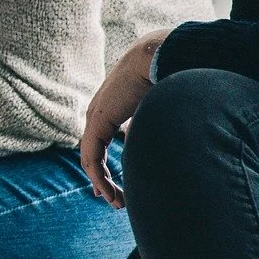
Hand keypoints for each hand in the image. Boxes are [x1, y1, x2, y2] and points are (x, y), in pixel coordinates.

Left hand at [81, 29, 167, 208]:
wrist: (157, 55)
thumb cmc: (167, 74)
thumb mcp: (160, 106)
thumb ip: (155, 124)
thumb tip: (166, 141)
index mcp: (114, 107)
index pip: (103, 139)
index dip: (106, 163)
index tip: (114, 184)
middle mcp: (100, 112)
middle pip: (94, 152)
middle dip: (103, 178)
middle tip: (112, 198)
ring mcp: (95, 118)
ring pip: (91, 159)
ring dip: (104, 183)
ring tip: (117, 202)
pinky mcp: (96, 123)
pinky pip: (91, 157)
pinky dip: (99, 177)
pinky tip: (107, 192)